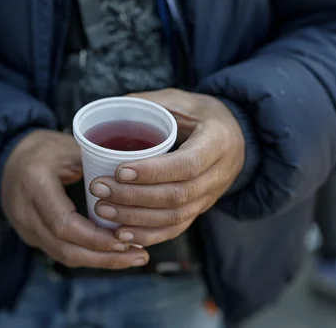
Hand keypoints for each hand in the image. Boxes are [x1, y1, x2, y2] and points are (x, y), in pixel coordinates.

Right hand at [2, 130, 148, 268]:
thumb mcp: (72, 148)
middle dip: (103, 257)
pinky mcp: (30, 235)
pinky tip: (111, 253)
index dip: (96, 237)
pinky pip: (59, 251)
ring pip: (62, 255)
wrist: (11, 155)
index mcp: (34, 182)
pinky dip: (87, 255)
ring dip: (99, 261)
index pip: (64, 223)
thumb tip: (135, 188)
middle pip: (64, 247)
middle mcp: (24, 209)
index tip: (126, 239)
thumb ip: (98, 167)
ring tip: (132, 257)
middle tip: (138, 255)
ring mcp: (23, 226)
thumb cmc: (46, 148)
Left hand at [89, 89, 245, 246]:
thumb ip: (150, 103)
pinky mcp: (200, 210)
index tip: (120, 170)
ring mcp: (210, 196)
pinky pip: (176, 229)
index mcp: (218, 142)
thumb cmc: (202, 114)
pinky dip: (147, 235)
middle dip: (134, 196)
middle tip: (99, 188)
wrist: (235, 137)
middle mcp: (218, 174)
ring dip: (135, 217)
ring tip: (102, 209)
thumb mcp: (182, 100)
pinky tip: (120, 234)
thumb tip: (110, 109)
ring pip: (175, 217)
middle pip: (177, 195)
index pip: (188, 164)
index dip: (153, 172)